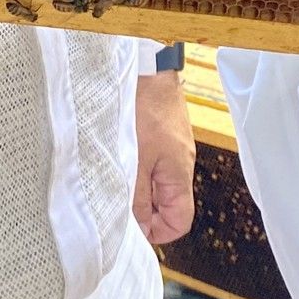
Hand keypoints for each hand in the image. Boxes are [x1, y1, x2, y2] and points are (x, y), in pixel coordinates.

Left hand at [133, 70, 195, 244]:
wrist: (148, 67)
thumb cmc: (144, 109)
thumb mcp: (136, 158)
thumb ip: (138, 196)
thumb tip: (140, 227)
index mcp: (180, 174)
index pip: (180, 221)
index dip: (157, 231)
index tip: (133, 225)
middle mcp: (181, 163)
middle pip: (168, 203)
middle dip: (144, 208)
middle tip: (118, 200)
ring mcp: (173, 147)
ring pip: (158, 182)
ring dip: (138, 185)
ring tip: (117, 176)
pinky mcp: (163, 133)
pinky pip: (154, 162)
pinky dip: (139, 166)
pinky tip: (122, 156)